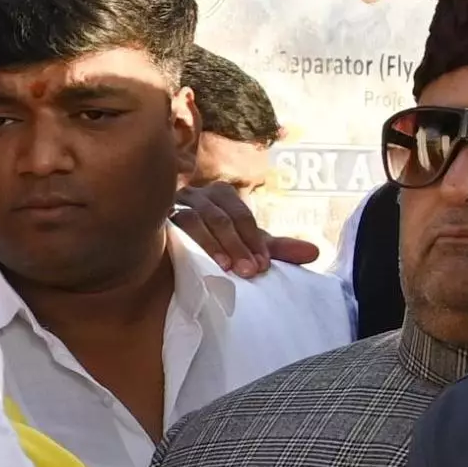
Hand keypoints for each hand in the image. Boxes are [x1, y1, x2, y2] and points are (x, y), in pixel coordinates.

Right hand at [175, 181, 319, 276]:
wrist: (164, 251)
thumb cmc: (212, 244)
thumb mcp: (244, 244)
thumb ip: (276, 248)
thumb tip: (315, 253)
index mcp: (219, 194)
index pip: (239, 214)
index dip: (253, 239)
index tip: (262, 266)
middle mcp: (194, 195)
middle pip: (218, 216)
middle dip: (236, 245)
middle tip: (250, 272)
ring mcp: (170, 207)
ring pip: (193, 220)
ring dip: (211, 245)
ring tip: (225, 269)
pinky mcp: (152, 222)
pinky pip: (167, 228)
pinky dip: (183, 243)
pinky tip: (191, 260)